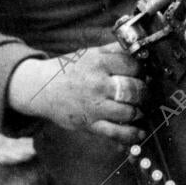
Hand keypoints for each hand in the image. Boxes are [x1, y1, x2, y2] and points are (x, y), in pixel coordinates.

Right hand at [8, 44, 146, 145]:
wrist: (41, 88)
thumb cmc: (68, 69)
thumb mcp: (90, 53)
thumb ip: (114, 50)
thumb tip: (139, 49)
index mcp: (99, 62)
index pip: (133, 65)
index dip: (142, 70)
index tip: (142, 74)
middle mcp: (97, 84)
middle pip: (134, 89)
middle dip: (144, 92)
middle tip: (144, 93)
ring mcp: (94, 105)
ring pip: (129, 111)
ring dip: (139, 111)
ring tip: (139, 108)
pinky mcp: (89, 124)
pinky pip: (116, 132)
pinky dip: (132, 135)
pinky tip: (140, 132)